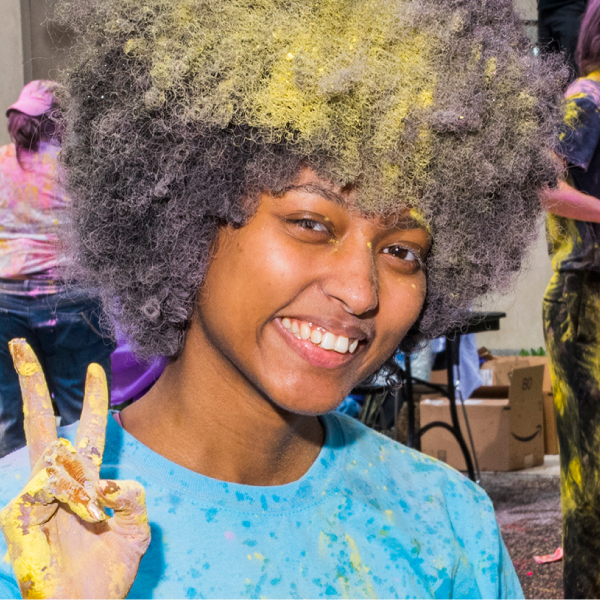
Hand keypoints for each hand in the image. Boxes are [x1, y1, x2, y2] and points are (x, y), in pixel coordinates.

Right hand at [0, 339, 150, 598]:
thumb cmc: (108, 572)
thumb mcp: (135, 529)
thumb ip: (133, 496)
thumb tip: (113, 479)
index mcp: (86, 480)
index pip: (86, 429)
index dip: (91, 400)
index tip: (96, 369)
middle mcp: (58, 482)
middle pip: (42, 423)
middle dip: (32, 383)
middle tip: (20, 345)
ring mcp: (34, 498)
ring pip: (54, 460)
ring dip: (81, 489)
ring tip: (91, 523)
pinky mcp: (18, 518)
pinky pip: (47, 492)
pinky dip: (70, 505)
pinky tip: (80, 524)